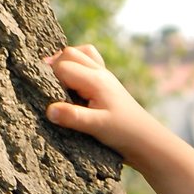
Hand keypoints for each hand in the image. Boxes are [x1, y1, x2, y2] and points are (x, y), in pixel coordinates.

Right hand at [43, 45, 161, 164]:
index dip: (49, 78)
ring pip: (80, 53)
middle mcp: (100, 72)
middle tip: (47, 86)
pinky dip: (78, 65)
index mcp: (96, 80)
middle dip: (54, 65)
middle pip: (69, 53)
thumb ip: (73, 117)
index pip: (63, 66)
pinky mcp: (106, 84)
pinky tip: (74, 83)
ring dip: (66, 62)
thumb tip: (50, 110)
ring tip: (58, 81)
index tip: (45, 94)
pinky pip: (89, 62)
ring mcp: (104, 76)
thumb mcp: (97, 127)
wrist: (148, 140)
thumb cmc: (124, 133)